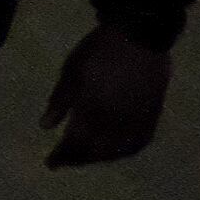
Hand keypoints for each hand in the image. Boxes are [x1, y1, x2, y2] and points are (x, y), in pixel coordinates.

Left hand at [42, 24, 171, 167]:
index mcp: (93, 109)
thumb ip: (59, 101)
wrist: (139, 35)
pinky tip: (115, 151)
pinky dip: (126, 151)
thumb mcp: (71, 71)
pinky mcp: (153, 114)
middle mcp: (117, 120)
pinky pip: (140, 141)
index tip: (50, 163)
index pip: (76, 142)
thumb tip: (46, 127)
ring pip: (119, 150)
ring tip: (86, 157)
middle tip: (66, 161)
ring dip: (101, 158)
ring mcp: (138, 119)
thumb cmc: (98, 50)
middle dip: (79, 159)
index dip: (62, 155)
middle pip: (96, 150)